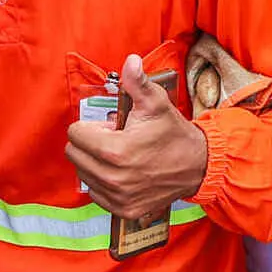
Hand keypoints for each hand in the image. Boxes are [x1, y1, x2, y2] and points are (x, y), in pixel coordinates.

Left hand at [63, 55, 210, 222]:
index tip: (113, 127)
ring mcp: (119, 197)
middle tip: (115, 140)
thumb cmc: (172, 132)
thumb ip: (137, 82)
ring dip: (94, 162)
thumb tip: (130, 61)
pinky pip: (96, 193)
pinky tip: (121, 172)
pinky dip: (103, 182)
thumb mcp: (155, 102)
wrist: (197, 165)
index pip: (74, 134)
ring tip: (120, 156)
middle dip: (89, 143)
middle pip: (74, 154)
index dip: (91, 126)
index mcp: (115, 151)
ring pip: (83, 173)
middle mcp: (113, 178)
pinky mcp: (124, 210)